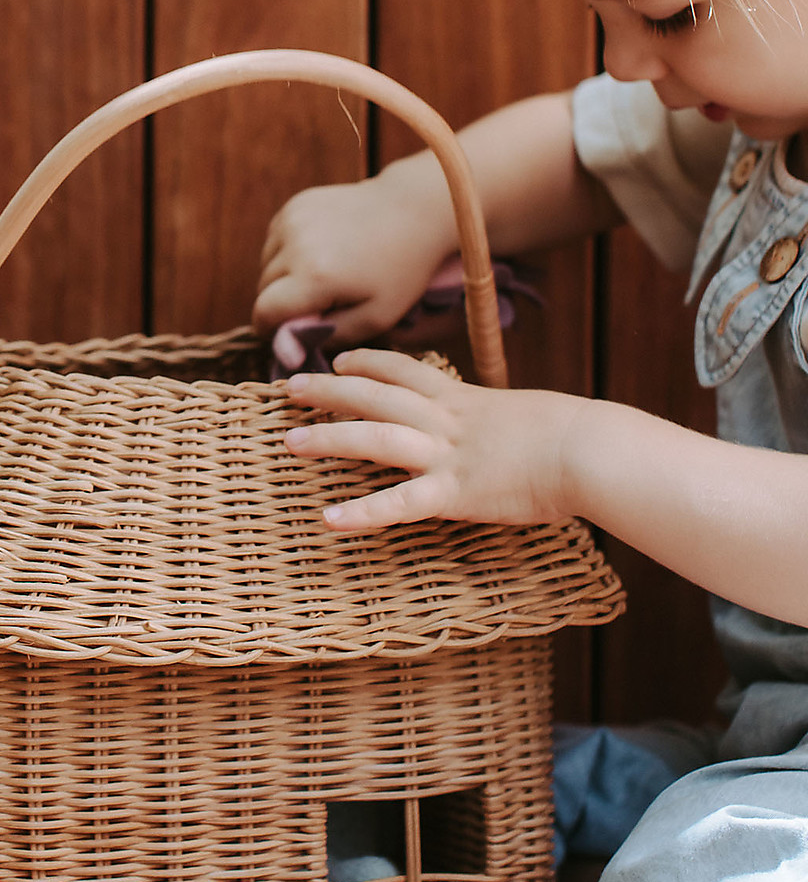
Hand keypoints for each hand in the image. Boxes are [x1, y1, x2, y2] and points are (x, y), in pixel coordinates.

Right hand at [252, 169, 452, 344]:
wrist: (413, 210)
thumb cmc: (400, 271)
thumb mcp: (375, 317)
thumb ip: (325, 336)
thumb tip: (284, 349)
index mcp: (315, 276)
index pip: (264, 312)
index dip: (271, 329)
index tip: (288, 334)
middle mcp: (296, 245)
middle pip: (262, 287)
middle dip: (281, 302)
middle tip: (315, 305)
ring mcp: (293, 219)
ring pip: (266, 263)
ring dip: (282, 277)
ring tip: (320, 276)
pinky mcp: (295, 204)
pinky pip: (275, 240)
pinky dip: (288, 252)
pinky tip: (318, 252)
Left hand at [283, 349, 590, 531]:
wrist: (592, 450)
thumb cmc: (576, 437)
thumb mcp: (531, 417)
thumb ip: (504, 422)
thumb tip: (505, 426)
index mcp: (466, 401)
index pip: (407, 371)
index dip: (371, 364)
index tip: (342, 360)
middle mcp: (447, 422)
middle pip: (376, 395)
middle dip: (329, 389)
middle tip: (289, 386)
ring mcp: (447, 456)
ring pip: (376, 438)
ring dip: (330, 438)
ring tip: (290, 442)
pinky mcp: (455, 493)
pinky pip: (400, 504)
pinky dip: (363, 514)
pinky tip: (330, 521)